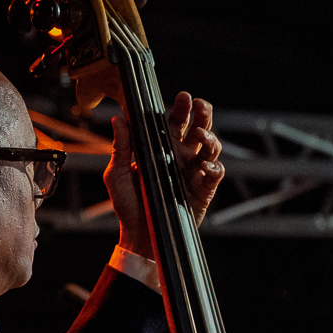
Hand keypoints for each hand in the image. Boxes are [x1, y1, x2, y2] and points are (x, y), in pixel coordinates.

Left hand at [107, 91, 224, 256]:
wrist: (139, 235)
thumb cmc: (127, 204)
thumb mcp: (117, 174)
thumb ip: (121, 147)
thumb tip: (118, 119)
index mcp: (161, 148)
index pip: (175, 122)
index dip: (181, 109)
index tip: (183, 98)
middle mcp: (180, 156)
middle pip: (199, 128)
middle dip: (203, 114)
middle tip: (199, 105)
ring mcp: (193, 172)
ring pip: (211, 147)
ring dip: (210, 137)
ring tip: (200, 135)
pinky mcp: (203, 190)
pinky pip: (215, 174)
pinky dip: (214, 168)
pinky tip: (205, 167)